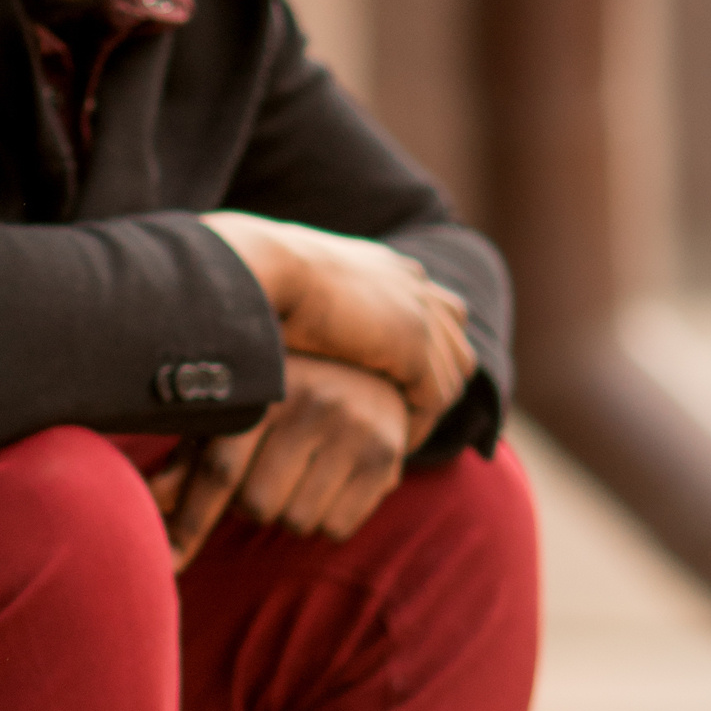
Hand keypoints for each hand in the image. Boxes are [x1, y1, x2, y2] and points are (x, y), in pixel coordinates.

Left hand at [148, 354, 410, 568]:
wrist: (373, 372)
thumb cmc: (281, 401)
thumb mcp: (233, 417)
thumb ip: (189, 460)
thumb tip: (148, 501)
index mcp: (262, 389)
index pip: (219, 470)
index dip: (189, 523)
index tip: (166, 565)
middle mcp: (310, 402)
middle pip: (256, 505)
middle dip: (251, 505)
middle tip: (266, 473)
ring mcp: (352, 429)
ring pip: (295, 521)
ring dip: (289, 512)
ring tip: (301, 474)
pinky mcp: (384, 457)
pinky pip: (334, 527)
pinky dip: (325, 519)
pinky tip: (331, 481)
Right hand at [203, 214, 475, 446]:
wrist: (260, 268)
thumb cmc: (256, 274)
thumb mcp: (292, 283)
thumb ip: (310, 301)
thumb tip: (290, 316)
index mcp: (388, 266)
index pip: (435, 308)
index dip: (426, 349)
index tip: (401, 384)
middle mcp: (412, 285)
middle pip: (454, 337)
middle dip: (440, 378)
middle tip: (413, 417)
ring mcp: (418, 312)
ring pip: (451, 371)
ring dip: (430, 407)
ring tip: (402, 438)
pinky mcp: (413, 345)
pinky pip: (435, 397)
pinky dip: (420, 422)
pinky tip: (396, 444)